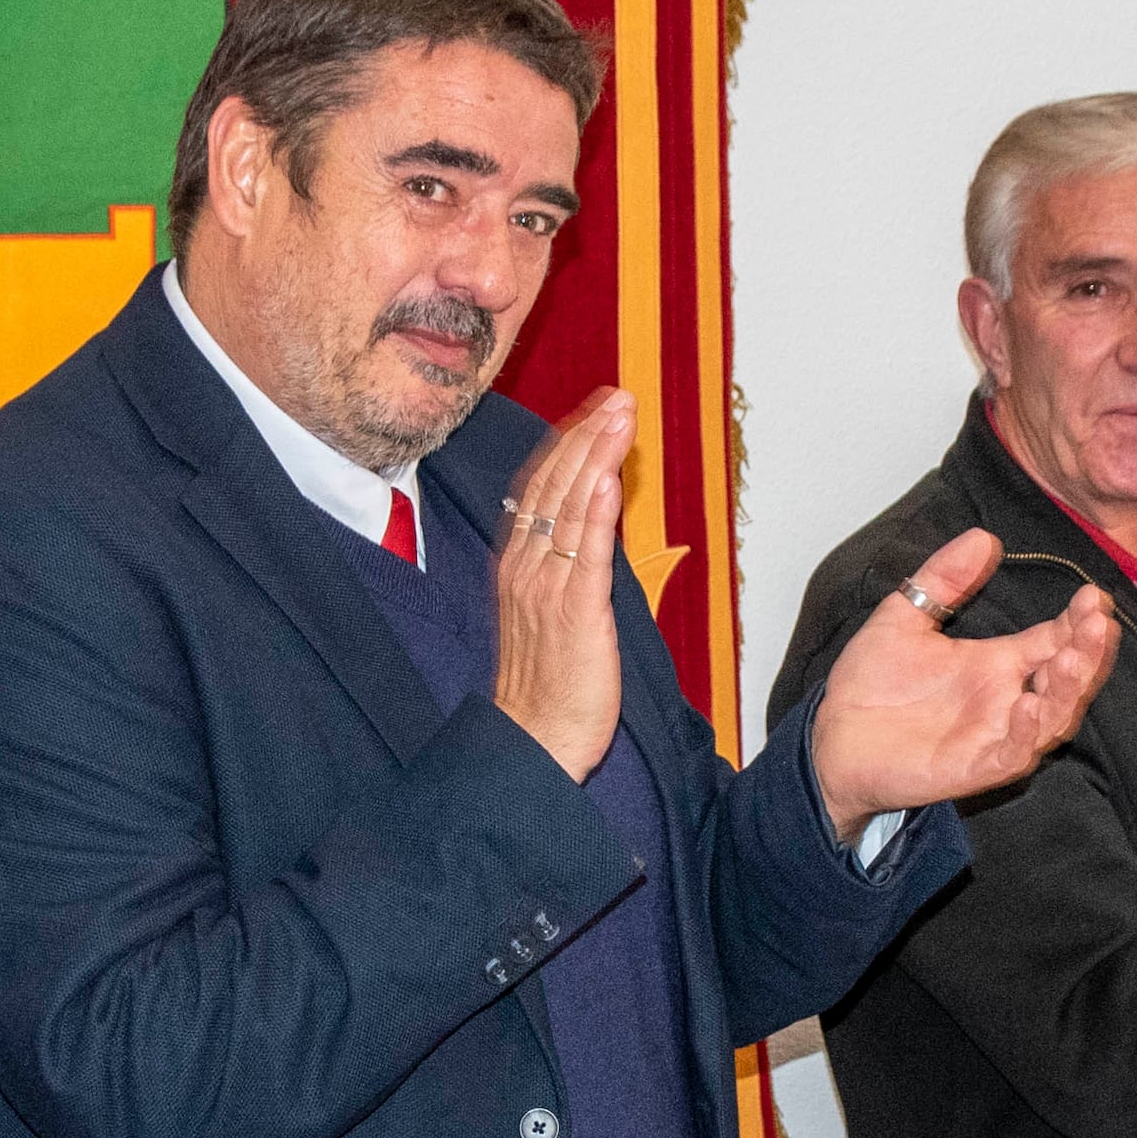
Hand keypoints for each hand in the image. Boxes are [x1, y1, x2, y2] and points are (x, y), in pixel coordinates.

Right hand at [488, 389, 638, 782]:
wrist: (534, 741)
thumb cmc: (548, 686)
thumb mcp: (551, 613)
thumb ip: (567, 567)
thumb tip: (591, 529)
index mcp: (519, 565)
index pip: (541, 489)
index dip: (567, 445)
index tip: (595, 410)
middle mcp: (527, 567)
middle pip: (554, 486)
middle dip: (586, 435)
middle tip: (616, 396)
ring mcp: (547, 586)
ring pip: (569, 506)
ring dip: (595, 455)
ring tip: (617, 415)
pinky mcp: (574, 611)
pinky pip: (584, 552)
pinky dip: (594, 510)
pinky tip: (606, 477)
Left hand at [805, 529, 1118, 839]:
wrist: (833, 738)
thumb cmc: (871, 685)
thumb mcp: (903, 617)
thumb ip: (943, 579)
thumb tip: (983, 537)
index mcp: (996, 664)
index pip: (1052, 639)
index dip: (1077, 621)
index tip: (1093, 595)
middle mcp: (1004, 699)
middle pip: (1066, 678)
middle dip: (1089, 651)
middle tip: (1099, 621)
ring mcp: (994, 735)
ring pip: (1052, 718)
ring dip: (1069, 689)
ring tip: (1075, 658)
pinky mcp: (975, 767)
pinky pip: (1013, 754)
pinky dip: (1026, 733)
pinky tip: (1027, 704)